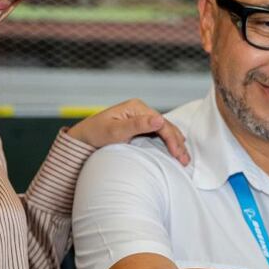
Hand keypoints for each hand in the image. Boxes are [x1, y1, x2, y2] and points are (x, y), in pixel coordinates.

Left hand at [67, 99, 188, 164]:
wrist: (83, 139)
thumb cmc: (95, 134)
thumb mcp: (115, 131)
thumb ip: (137, 125)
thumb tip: (159, 119)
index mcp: (136, 107)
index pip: (161, 123)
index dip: (172, 139)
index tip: (177, 154)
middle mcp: (141, 111)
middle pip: (166, 126)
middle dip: (178, 143)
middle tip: (185, 161)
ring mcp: (141, 119)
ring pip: (165, 131)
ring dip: (176, 144)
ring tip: (184, 159)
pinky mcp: (140, 128)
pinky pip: (159, 135)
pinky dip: (168, 144)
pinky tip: (175, 152)